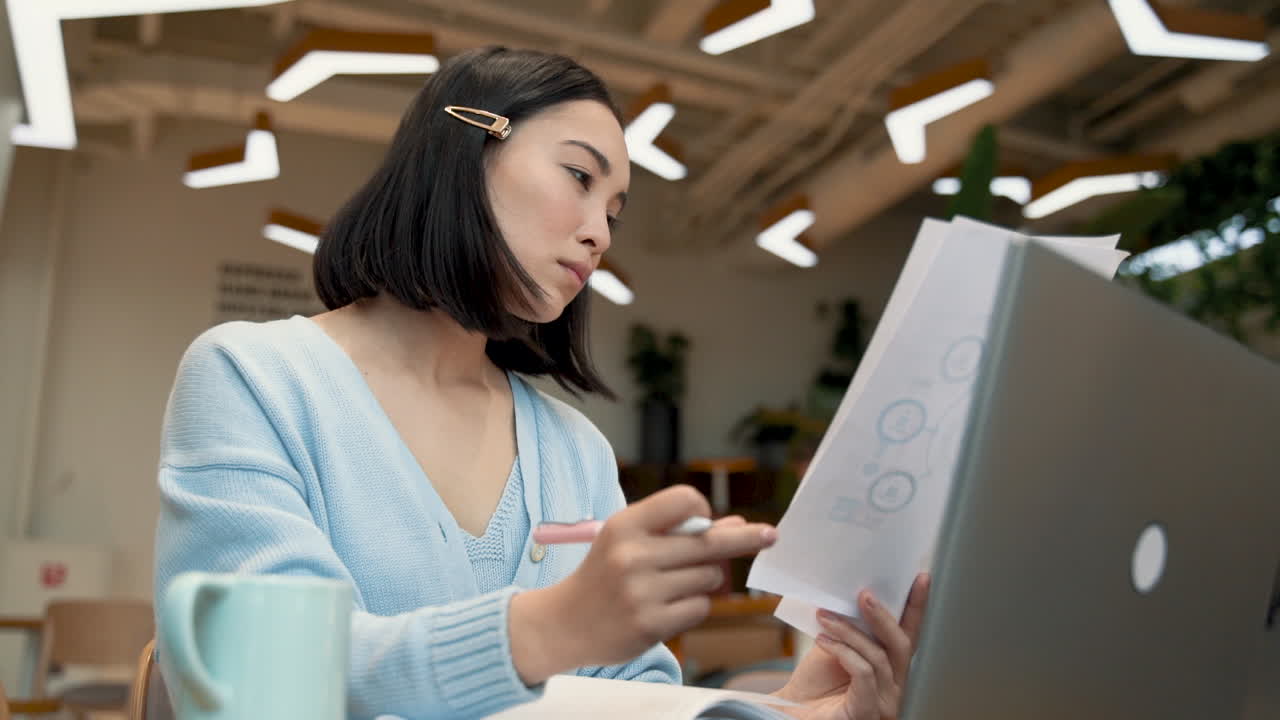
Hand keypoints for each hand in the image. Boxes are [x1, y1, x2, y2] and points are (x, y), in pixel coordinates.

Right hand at [509, 485, 775, 682]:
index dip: (703, 510)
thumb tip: (737, 524)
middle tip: (770, 534)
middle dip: (742, 538)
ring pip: (709, 577)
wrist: (564, 622)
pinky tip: (669, 606)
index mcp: (625, 525)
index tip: (707, 521)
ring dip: (706, 579)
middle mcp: (632, 556)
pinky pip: (699, 607)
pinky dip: (694, 605)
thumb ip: (677, 530)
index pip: (684, 501)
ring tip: (675, 583)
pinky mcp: (650, 625)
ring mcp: (641, 593)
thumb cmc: (605, 573)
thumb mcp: (629, 540)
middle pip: (709, 542)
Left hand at [776, 573, 929, 719]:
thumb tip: (854, 593)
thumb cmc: (814, 684)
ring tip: (825, 617)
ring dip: (850, 631)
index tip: (920, 578)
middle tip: (863, 594)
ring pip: (878, 656)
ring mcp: (885, 701)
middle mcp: (895, 686)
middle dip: (883, 615)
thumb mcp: (835, 645)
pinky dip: (844, 652)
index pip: (908, 634)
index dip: (916, 607)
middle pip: (901, 644)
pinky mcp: (869, 710)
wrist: (792, 710)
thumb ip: (852, 626)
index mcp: (890, 667)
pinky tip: (823, 641)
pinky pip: (864, 672)